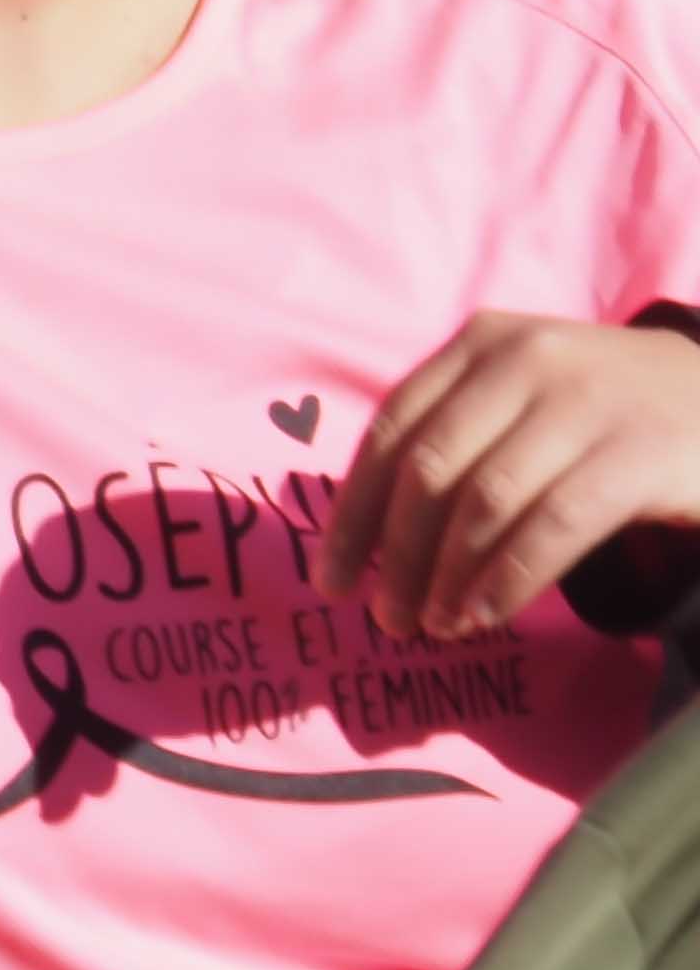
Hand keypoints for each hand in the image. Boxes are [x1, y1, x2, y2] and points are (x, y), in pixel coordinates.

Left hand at [323, 309, 699, 643]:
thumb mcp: (527, 395)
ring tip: (435, 627)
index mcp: (481, 341)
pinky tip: (485, 616)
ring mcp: (585, 402)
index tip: (330, 577)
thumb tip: (373, 531)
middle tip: (385, 617)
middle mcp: (525, 359)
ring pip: (484, 501)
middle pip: (429, 469)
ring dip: (447, 576)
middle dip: (395, 553)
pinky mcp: (640, 452)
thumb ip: (458, 435)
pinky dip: (507, 578)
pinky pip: (552, 525)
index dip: (354, 510)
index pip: (391, 430)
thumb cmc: (610, 411)